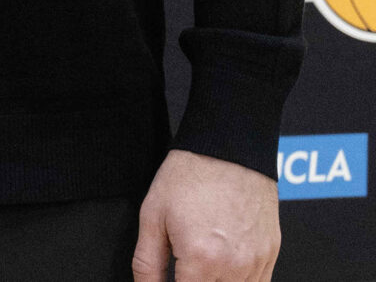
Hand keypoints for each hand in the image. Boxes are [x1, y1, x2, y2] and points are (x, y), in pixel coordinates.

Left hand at [133, 148, 278, 281]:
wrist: (228, 149)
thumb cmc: (190, 176)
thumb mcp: (152, 217)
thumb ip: (147, 264)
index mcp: (202, 260)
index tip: (169, 279)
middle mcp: (235, 267)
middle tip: (183, 269)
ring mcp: (257, 263)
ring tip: (199, 266)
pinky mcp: (271, 255)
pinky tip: (221, 267)